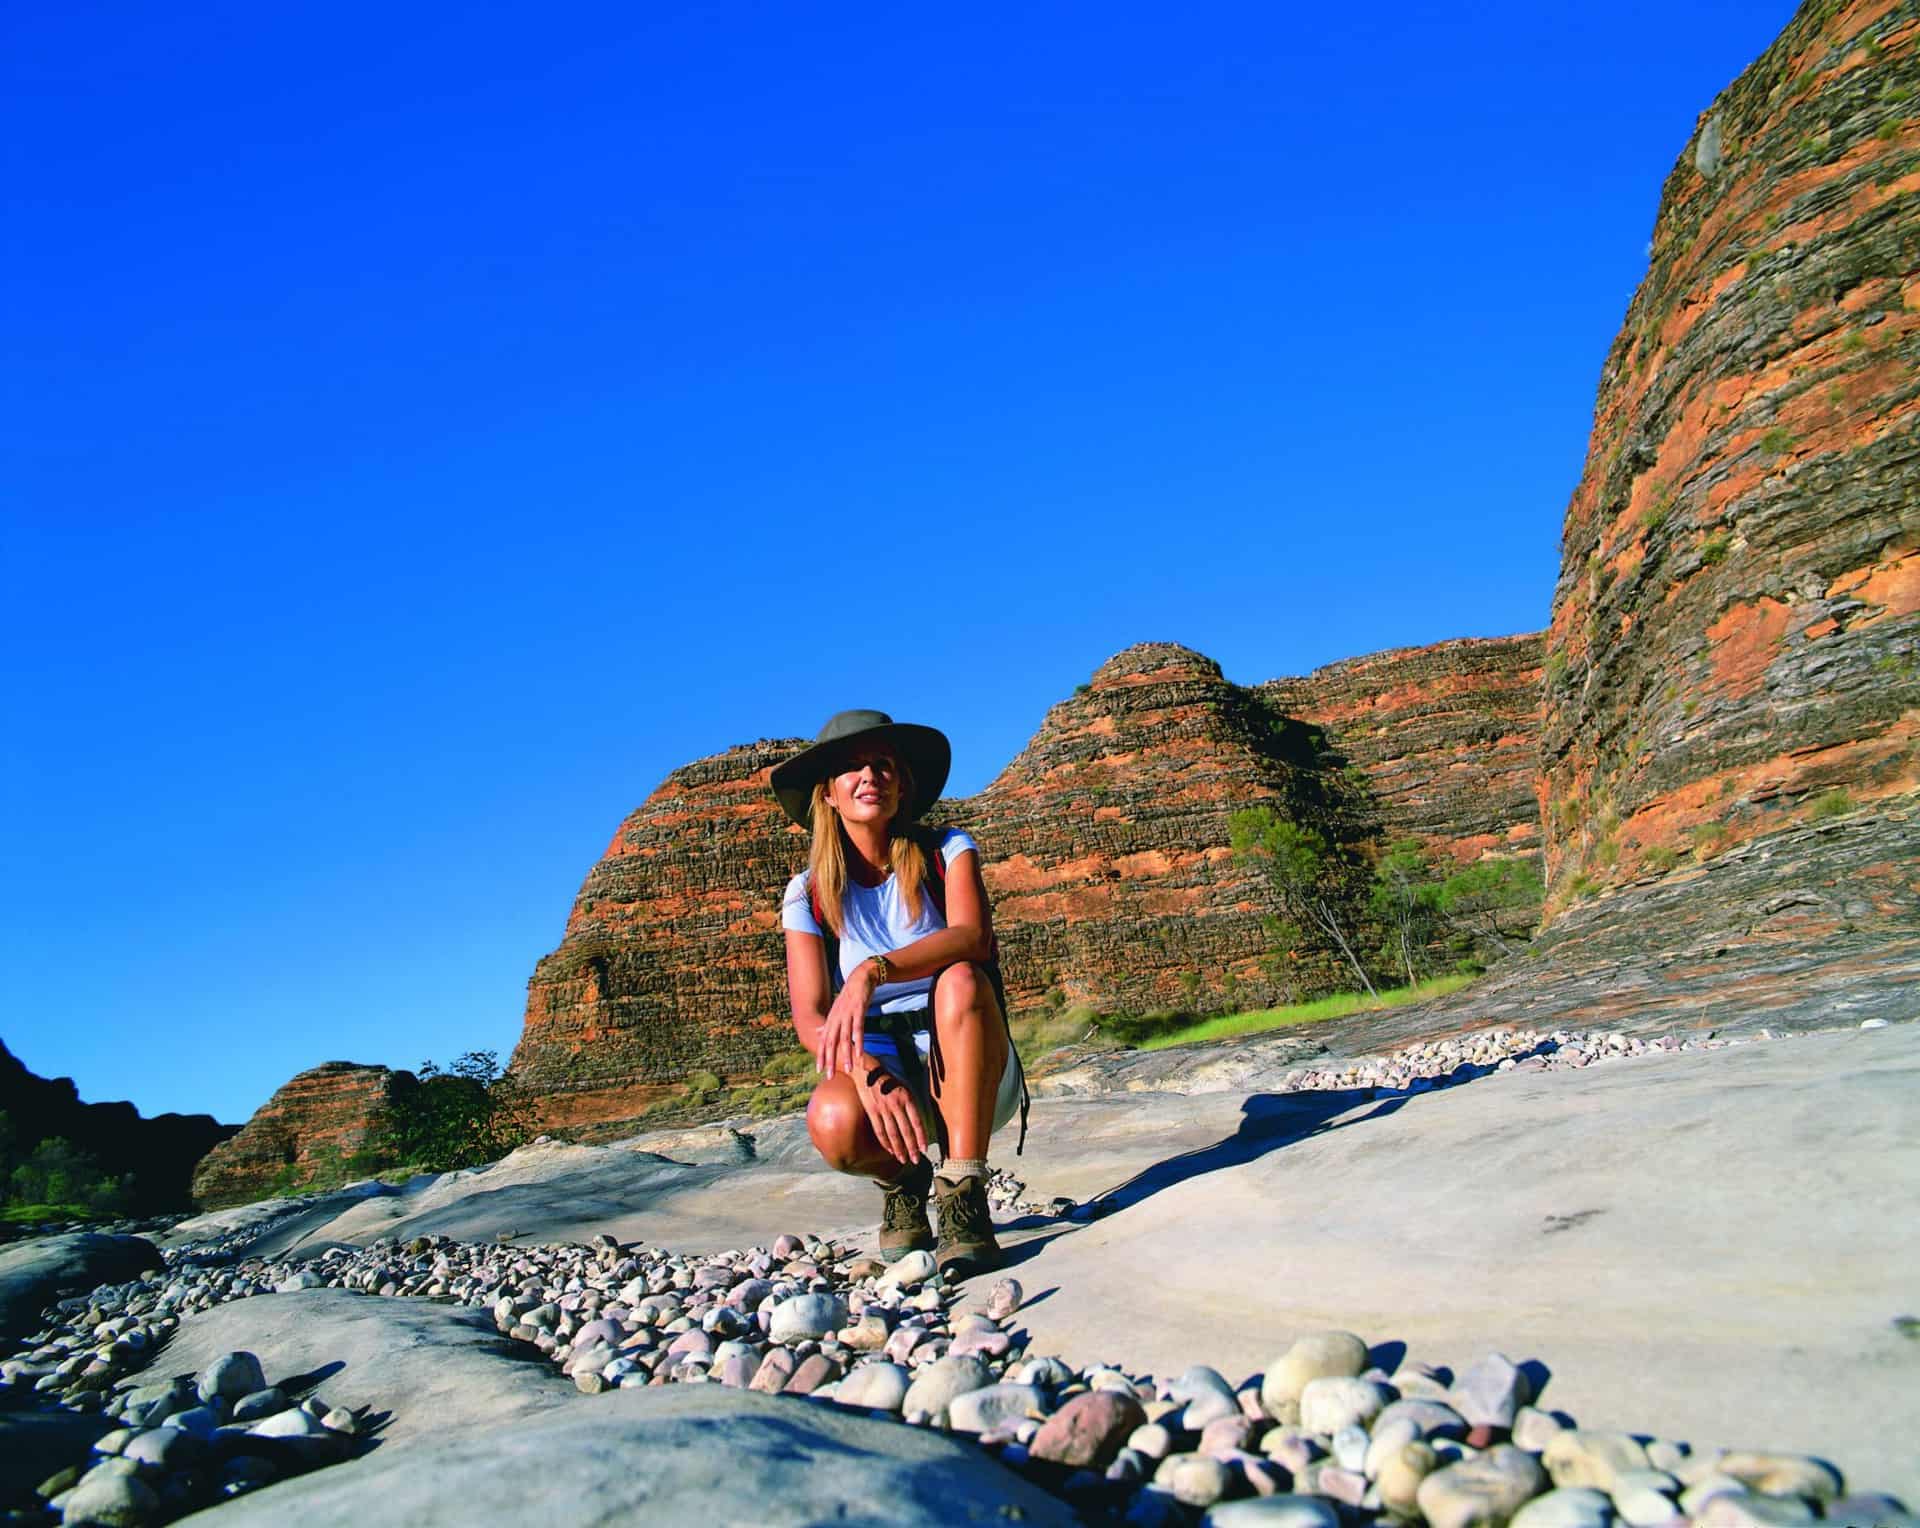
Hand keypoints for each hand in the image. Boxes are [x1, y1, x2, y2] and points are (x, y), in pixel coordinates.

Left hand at [816, 960, 881, 1080]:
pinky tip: (860, 1053)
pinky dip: (859, 1042)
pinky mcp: (858, 1011)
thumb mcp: (836, 1010)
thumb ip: (828, 1024)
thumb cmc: (849, 996)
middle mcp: (836, 1019)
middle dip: (829, 1060)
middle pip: (831, 1042)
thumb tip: (818, 1033)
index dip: (821, 1055)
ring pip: (845, 1038)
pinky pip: (858, 1029)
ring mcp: (847, 1015)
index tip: (819, 1070)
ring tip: (847, 1069)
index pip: (823, 1041)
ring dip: (845, 1054)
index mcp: (831, 1020)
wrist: (861, 978)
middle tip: (829, 1076)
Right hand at [855, 1061, 927, 1166]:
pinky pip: (880, 1131)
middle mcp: (896, 1104)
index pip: (917, 1122)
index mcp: (907, 1097)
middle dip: (911, 1148)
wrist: (866, 1070)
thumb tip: (915, 1121)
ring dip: (899, 1149)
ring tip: (903, 1159)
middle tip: (915, 1160)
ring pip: (893, 1134)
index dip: (921, 1137)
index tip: (924, 1149)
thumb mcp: (903, 1086)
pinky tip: (890, 1150)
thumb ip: (909, 1103)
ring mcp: (883, 1108)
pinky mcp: (872, 1111)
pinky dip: (885, 1142)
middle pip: (906, 1131)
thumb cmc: (886, 1078)